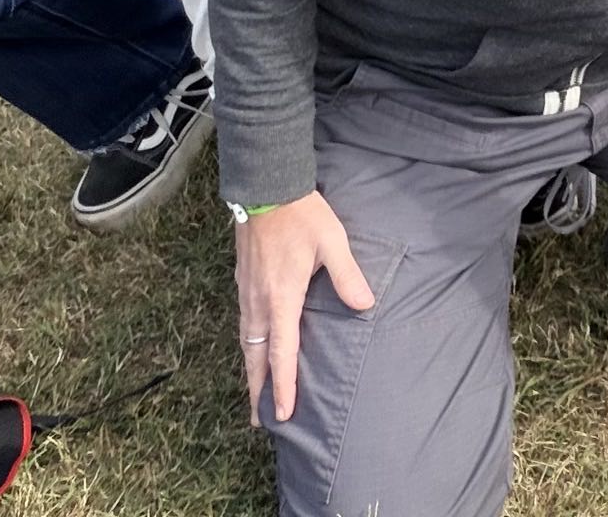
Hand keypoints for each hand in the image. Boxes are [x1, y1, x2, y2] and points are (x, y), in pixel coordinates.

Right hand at [233, 192, 374, 423]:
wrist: (266, 188)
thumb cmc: (303, 216)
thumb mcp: (333, 243)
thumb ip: (347, 276)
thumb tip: (364, 306)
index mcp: (281, 298)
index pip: (282, 353)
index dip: (284, 386)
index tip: (283, 414)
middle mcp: (258, 302)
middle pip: (256, 357)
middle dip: (258, 390)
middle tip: (262, 420)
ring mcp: (247, 293)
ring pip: (246, 343)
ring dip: (251, 370)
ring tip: (257, 393)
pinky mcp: (242, 282)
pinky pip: (243, 325)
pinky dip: (248, 346)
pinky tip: (255, 349)